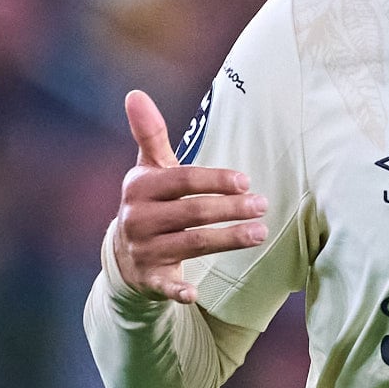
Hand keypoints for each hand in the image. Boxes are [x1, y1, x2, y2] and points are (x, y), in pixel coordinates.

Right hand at [109, 91, 266, 303]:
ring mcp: (144, 250)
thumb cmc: (150, 203)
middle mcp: (139, 218)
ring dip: (227, 239)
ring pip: (191, 244)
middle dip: (230, 209)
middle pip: (192, 212)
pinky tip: (195, 294)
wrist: (125, 254)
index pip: (182, 180)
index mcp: (140, 187)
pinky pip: (165, 285)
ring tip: (260, 232)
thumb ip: (149, 135)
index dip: (215, 180)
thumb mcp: (149, 170)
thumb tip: (135, 93)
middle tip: (264, 205)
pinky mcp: (150, 279)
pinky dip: (178, 290)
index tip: (246, 182)